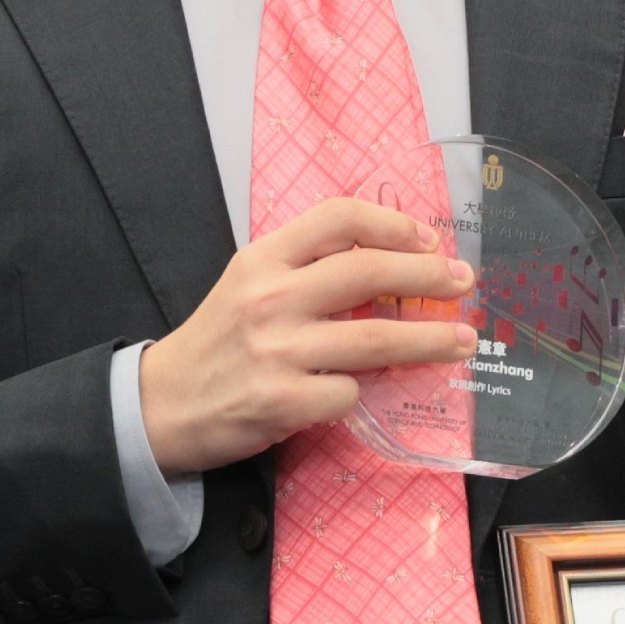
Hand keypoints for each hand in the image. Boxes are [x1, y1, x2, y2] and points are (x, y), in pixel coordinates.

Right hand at [136, 198, 474, 474]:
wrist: (162, 405)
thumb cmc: (218, 342)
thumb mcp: (248, 284)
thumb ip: (305, 270)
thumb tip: (390, 265)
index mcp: (262, 260)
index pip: (337, 218)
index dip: (392, 224)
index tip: (426, 240)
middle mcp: (270, 298)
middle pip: (369, 273)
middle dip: (428, 276)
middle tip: (462, 283)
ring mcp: (277, 352)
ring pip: (376, 338)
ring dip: (430, 339)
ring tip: (462, 341)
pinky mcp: (283, 402)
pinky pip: (350, 393)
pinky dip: (362, 392)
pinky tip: (357, 392)